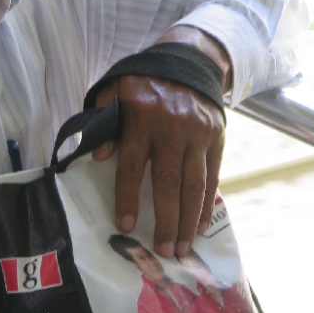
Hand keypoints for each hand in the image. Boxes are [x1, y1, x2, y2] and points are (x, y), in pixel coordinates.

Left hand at [95, 30, 228, 258]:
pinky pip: (212, 177)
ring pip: (194, 185)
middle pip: (169, 183)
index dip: (128, 197)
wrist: (189, 61)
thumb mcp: (116, 91)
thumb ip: (103, 120)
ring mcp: (198, 134)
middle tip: (163, 251)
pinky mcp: (216, 138)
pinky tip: (199, 226)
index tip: (125, 226)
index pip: (133, 165)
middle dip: (166, 221)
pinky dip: (206, 205)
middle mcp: (172, 128)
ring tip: (182, 248)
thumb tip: (98, 156)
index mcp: (142, 117)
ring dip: (188, 220)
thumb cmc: (144, 84)